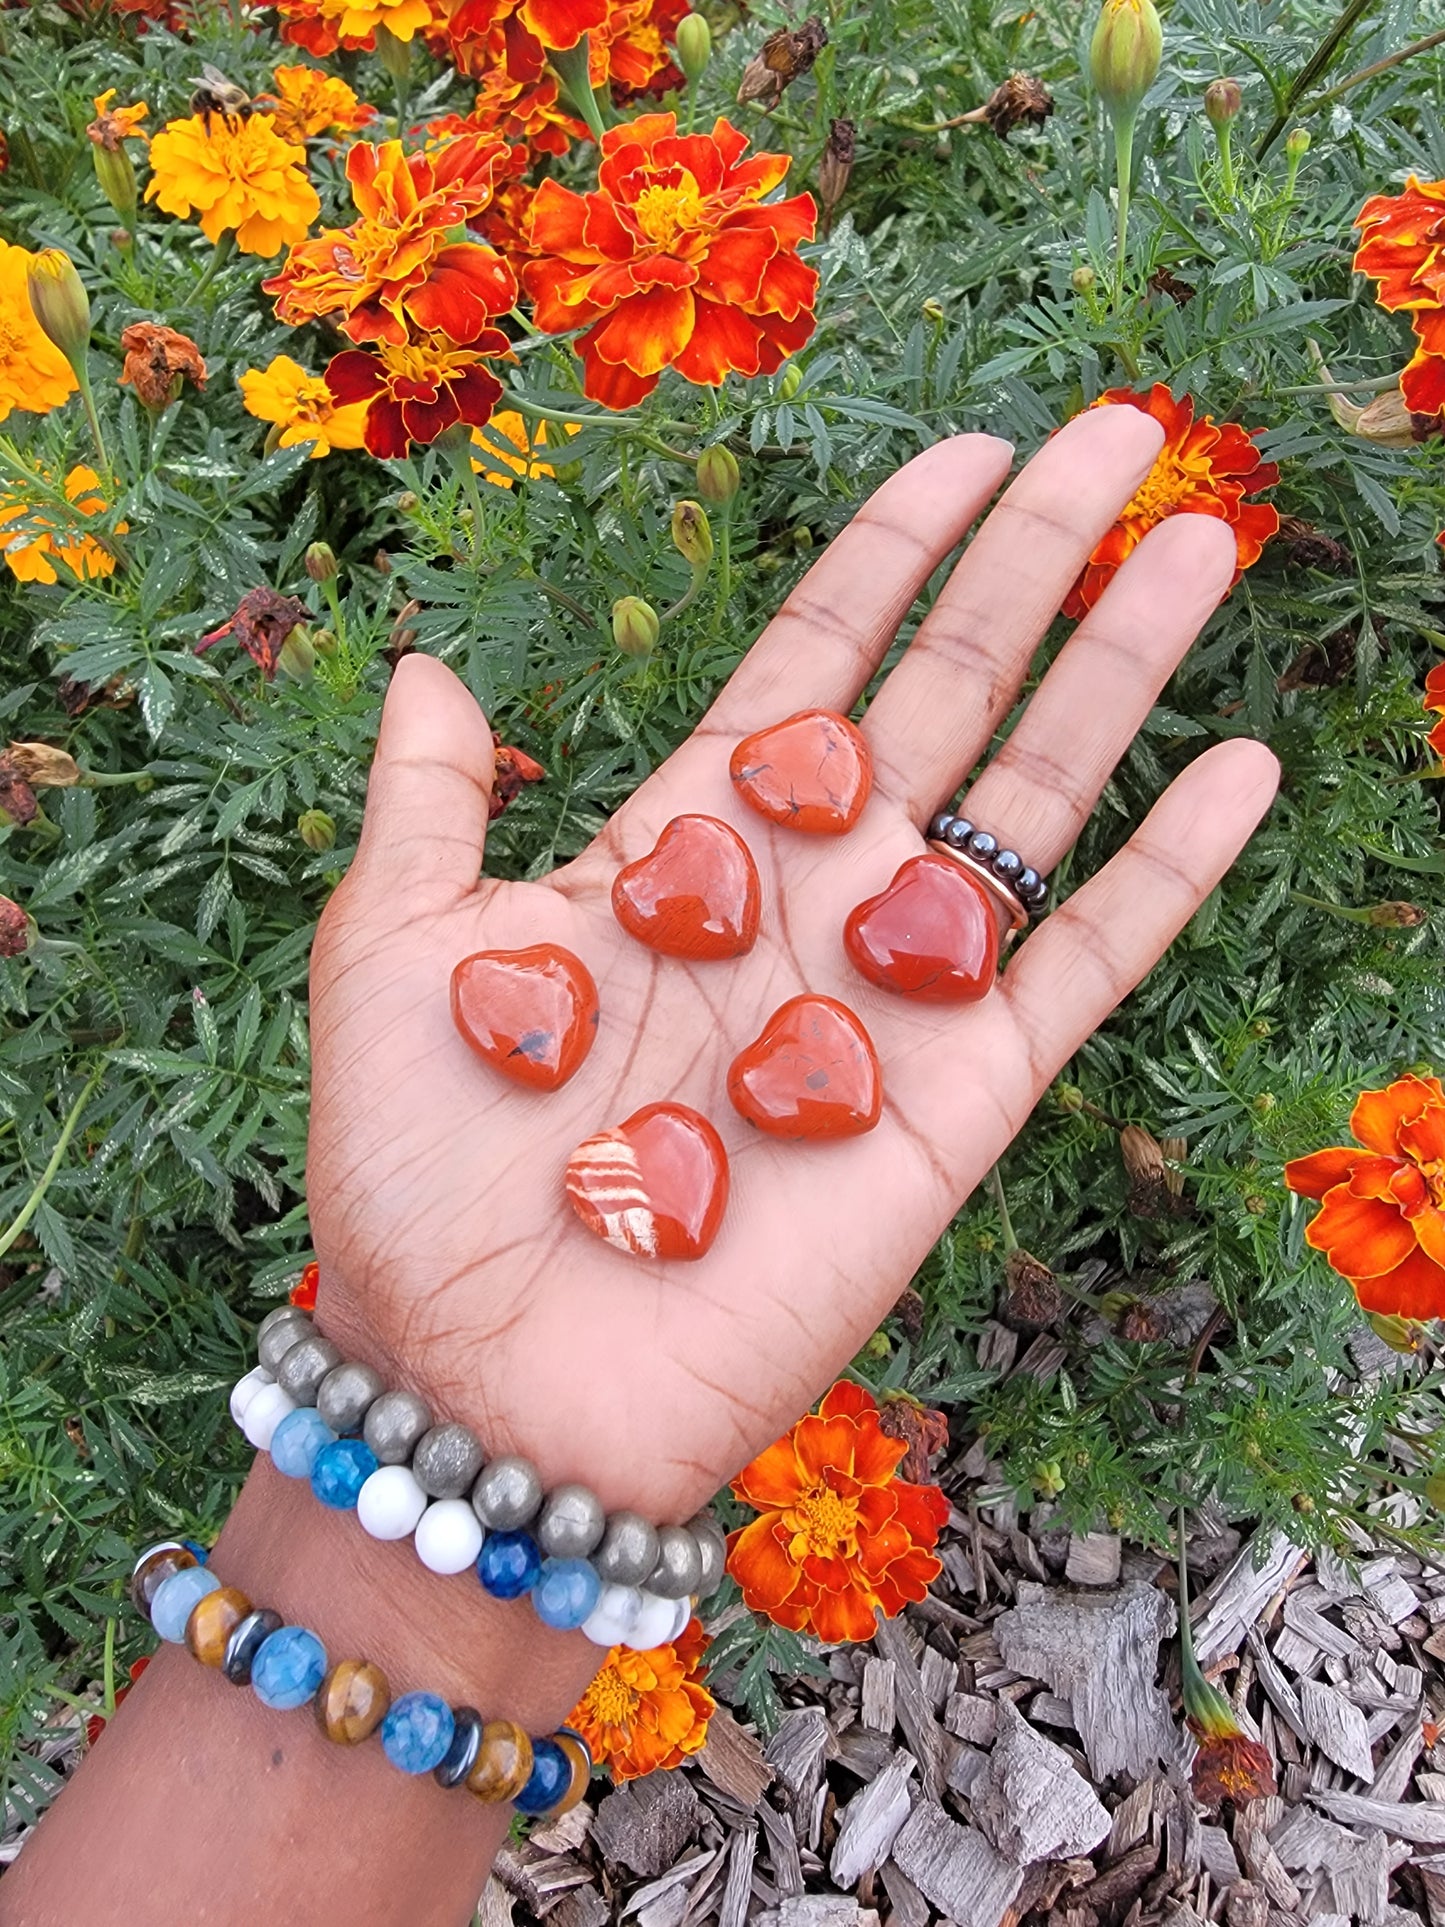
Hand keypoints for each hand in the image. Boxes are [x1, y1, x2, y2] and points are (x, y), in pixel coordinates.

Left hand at [307, 406, 1277, 1522]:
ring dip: (1122, 671)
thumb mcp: (389, 955)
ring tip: (1200, 548)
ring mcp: (889, 996)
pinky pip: (1082, 967)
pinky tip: (1240, 768)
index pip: (815, 660)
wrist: (487, 1380)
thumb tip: (433, 664)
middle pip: (948, 693)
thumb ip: (424, 805)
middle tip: (1127, 437)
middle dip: (1034, 563)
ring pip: (1033, 797)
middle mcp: (804, 898)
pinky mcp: (956, 1104)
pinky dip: (1163, 873)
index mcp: (680, 847)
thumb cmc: (417, 1175)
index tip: (966, 448)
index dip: (892, 552)